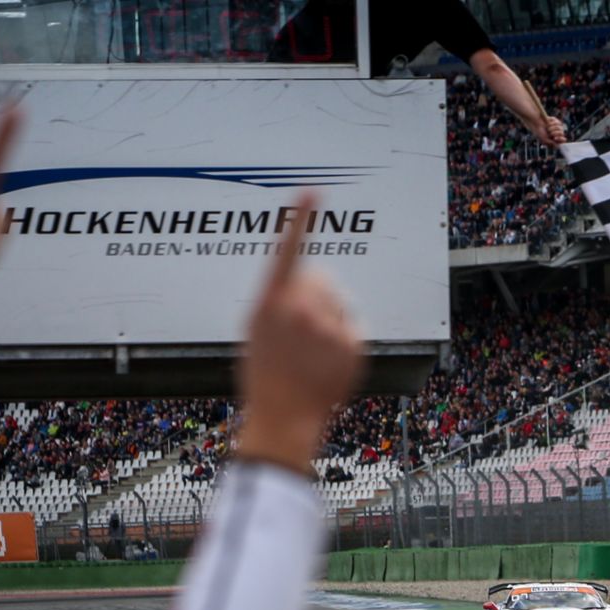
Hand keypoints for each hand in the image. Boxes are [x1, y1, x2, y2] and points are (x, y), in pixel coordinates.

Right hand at [236, 192, 364, 474]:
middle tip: (302, 324)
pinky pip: (353, 326)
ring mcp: (329, 327)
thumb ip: (278, 300)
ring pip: (339, 302)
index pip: (286, 252)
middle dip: (316, 292)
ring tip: (311, 350)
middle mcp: (301, 309)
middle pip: (322, 277)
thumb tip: (309, 278)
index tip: (312, 191)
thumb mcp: (256, 331)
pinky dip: (344, 338)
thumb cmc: (263, 376)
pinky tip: (326, 360)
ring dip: (330, 316)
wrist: (283, 418)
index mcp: (270, 304)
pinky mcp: (353, 344)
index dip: (300, 220)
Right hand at [531, 115, 565, 145]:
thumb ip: (552, 143)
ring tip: (548, 128)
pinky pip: (558, 122)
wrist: (535, 122)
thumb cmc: (539, 132)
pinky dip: (553, 123)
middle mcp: (557, 134)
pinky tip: (548, 123)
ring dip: (553, 128)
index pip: (562, 140)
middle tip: (550, 132)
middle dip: (555, 133)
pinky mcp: (556, 121)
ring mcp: (557, 128)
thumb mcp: (544, 139)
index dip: (560, 139)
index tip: (555, 138)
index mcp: (554, 140)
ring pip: (561, 128)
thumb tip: (559, 146)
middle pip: (562, 133)